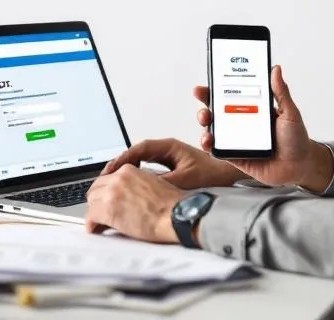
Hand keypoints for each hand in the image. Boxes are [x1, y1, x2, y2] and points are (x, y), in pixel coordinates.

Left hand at [84, 164, 183, 242]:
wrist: (176, 214)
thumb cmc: (172, 204)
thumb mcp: (152, 183)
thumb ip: (136, 185)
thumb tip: (128, 196)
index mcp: (129, 170)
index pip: (107, 178)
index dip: (105, 191)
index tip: (105, 198)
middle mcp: (118, 179)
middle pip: (96, 188)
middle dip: (97, 201)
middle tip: (99, 212)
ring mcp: (112, 193)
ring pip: (92, 202)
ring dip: (95, 212)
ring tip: (99, 223)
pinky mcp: (108, 210)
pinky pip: (91, 217)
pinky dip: (92, 224)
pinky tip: (95, 229)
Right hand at [99, 138, 246, 189]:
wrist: (228, 175)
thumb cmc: (213, 173)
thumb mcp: (187, 179)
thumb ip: (166, 182)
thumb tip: (145, 187)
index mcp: (170, 147)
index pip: (140, 149)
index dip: (123, 158)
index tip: (111, 169)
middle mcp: (166, 149)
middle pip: (136, 153)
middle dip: (119, 164)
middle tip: (105, 177)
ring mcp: (166, 157)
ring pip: (140, 161)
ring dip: (126, 169)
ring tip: (111, 181)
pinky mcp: (168, 167)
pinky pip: (146, 168)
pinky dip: (136, 174)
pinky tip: (129, 184)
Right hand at [197, 65, 333, 191]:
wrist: (300, 166)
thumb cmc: (296, 139)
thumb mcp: (290, 112)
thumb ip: (281, 92)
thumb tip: (275, 69)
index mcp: (253, 108)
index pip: (232, 94)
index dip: (218, 85)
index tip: (210, 76)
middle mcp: (241, 122)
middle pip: (217, 109)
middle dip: (205, 100)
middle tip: (202, 95)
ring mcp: (236, 139)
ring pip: (213, 128)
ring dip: (204, 122)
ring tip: (205, 118)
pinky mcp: (234, 156)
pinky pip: (217, 150)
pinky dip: (209, 145)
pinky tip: (208, 140)